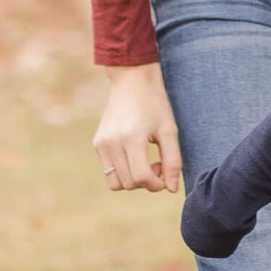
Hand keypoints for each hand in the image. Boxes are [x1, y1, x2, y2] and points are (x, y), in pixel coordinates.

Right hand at [93, 64, 181, 192]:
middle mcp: (112, 142)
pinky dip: (122, 172)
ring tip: (143, 163)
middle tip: (157, 164)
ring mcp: (102, 144)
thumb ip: (173, 161)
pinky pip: (108, 172)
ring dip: (132, 181)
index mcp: (132, 138)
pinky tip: (133, 157)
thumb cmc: (155, 105)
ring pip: (115, 183)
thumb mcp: (169, 131)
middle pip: (129, 183)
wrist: (132, 82)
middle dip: (147, 182)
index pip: (142, 177)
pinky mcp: (97, 144)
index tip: (165, 174)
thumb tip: (172, 189)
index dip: (157, 184)